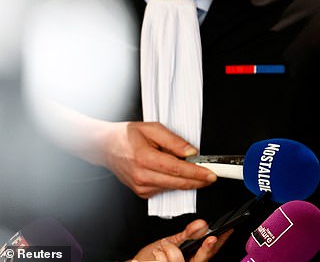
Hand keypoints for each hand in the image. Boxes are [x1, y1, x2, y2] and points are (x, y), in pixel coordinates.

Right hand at [98, 121, 216, 197]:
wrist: (105, 147)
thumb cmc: (126, 136)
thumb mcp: (152, 129)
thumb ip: (173, 141)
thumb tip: (191, 152)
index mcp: (145, 158)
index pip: (177, 169)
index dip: (197, 173)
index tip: (211, 174)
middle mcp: (142, 175)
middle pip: (178, 182)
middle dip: (198, 180)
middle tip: (211, 176)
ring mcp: (141, 186)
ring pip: (173, 187)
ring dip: (187, 181)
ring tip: (194, 170)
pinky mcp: (142, 192)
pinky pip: (164, 189)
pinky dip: (173, 182)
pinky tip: (173, 173)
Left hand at [132, 219, 232, 261]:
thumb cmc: (154, 256)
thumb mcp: (172, 242)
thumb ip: (187, 234)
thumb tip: (202, 224)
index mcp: (192, 258)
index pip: (210, 250)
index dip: (221, 241)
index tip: (228, 231)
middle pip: (202, 259)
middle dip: (206, 248)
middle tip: (211, 238)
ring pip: (179, 259)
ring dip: (169, 250)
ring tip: (162, 246)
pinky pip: (165, 261)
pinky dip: (159, 254)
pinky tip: (156, 253)